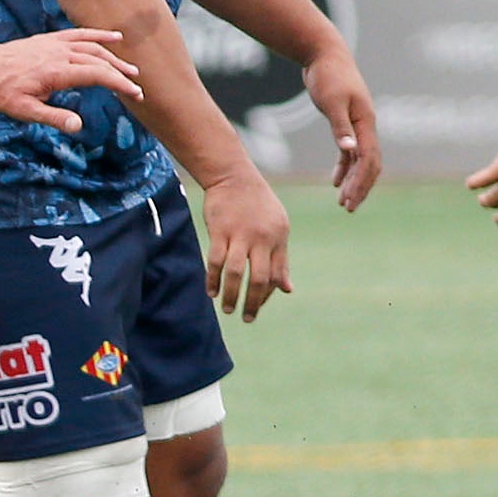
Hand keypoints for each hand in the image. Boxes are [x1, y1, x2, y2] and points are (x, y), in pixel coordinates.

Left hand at [0, 28, 139, 133]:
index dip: (119, 84)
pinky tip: (115, 37)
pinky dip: (98, 35)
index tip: (136, 94)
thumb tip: (77, 126)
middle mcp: (60, 54)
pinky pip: (80, 34)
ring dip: (114, 57)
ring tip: (131, 69)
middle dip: (121, 74)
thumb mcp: (24, 111)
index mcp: (57, 72)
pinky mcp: (51, 39)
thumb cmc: (1, 92)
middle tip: (137, 88)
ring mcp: (56, 44)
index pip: (98, 75)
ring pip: (93, 47)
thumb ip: (53, 117)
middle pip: (99, 61)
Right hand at [199, 169, 291, 321]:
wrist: (235, 178)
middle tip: (247, 319)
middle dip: (253, 303)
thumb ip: (281, 260)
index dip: (267, 295)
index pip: (275, 275)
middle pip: (259, 279)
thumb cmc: (258, 205)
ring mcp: (239, 235)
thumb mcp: (278, 229)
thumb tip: (287, 290)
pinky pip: (215, 261)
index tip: (257, 306)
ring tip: (226, 309)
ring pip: (235, 273)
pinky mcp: (219, 231)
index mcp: (278, 239)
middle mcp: (261, 239)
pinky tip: (210, 291)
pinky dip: (212, 279)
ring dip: (230, 294)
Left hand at [302, 47, 380, 210]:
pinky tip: (335, 181)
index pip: (369, 159)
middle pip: (370, 163)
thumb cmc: (328, 76)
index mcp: (366, 122)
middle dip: (361, 187)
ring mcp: (358, 124)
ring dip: (354, 180)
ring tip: (344, 202)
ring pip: (362, 160)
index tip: (350, 201)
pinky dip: (345, 166)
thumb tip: (350, 152)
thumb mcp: (331, 102)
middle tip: (349, 208)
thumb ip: (340, 128)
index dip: (362, 182)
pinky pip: (350, 151)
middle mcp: (367, 125)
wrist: (324, 55)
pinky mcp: (347, 122)